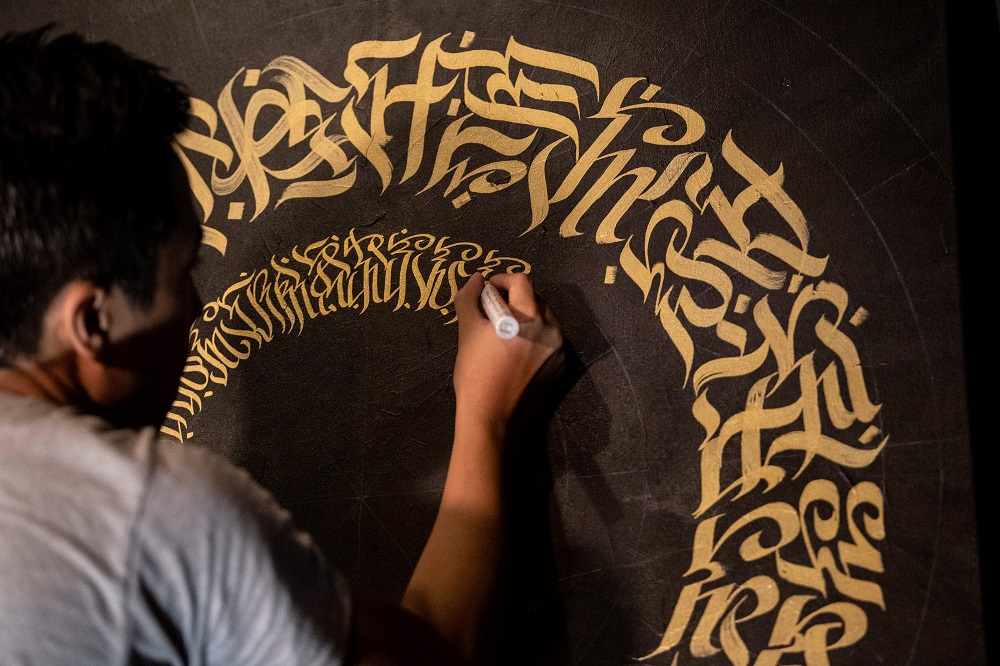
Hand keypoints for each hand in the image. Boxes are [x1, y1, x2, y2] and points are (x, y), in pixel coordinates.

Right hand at [452, 272, 563, 434]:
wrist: (491, 417)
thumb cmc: (476, 372)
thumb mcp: (467, 331)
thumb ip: (470, 299)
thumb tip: (476, 279)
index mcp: (529, 317)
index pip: (521, 281)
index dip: (501, 280)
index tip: (487, 292)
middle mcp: (551, 329)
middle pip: (535, 298)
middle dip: (514, 298)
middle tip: (492, 311)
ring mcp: (559, 350)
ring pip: (545, 319)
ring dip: (526, 317)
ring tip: (504, 333)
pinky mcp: (560, 367)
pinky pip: (550, 341)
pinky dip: (535, 338)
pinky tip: (516, 353)